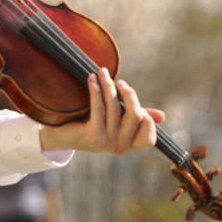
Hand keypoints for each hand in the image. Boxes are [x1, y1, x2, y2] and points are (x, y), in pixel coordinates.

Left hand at [39, 68, 162, 154]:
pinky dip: (96, 88)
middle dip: (129, 94)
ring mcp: (107, 143)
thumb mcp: (116, 121)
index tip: (132, 100)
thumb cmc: (90, 125)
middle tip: (119, 81)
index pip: (149, 137)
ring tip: (102, 72)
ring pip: (116, 106)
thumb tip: (162, 117)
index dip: (147, 118)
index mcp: (128, 146)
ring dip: (108, 84)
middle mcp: (120, 148)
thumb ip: (137, 118)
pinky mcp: (93, 135)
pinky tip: (92, 79)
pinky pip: (99, 106)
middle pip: (136, 115)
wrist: (59, 135)